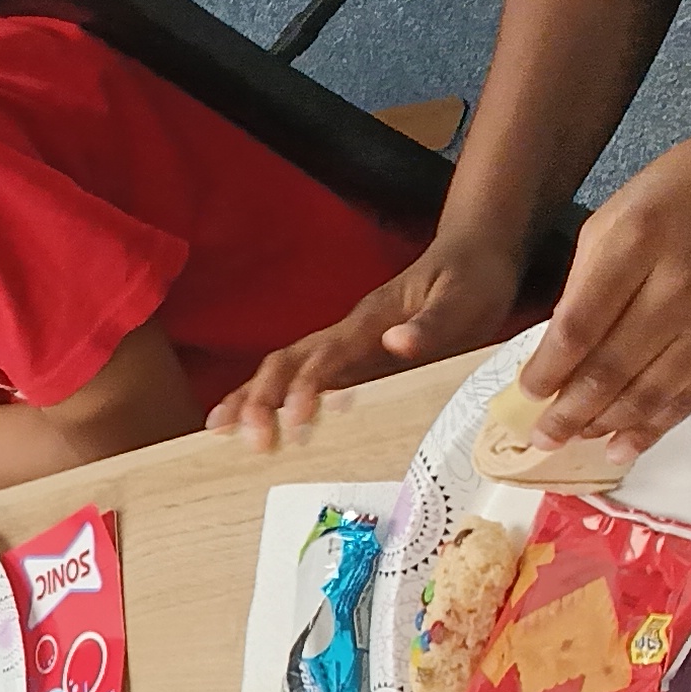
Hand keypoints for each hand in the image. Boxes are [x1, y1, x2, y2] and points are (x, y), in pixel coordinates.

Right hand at [209, 231, 525, 450]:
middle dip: (261, 397)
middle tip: (248, 439)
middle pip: (288, 361)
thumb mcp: (465, 301)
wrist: (472, 252)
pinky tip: (249, 419)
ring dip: (250, 396)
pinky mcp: (349, 355)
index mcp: (370, 321)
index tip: (296, 421)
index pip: (327, 357)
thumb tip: (395, 342)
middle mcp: (347, 332)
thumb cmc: (472, 279)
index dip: (308, 388)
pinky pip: (300, 377)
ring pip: (283, 368)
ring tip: (218, 430)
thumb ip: (431, 324)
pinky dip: (268, 397)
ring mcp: (344, 343)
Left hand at [515, 123, 690, 450]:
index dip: (546, 370)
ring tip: (573, 443)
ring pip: (649, 392)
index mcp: (638, 241)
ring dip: (605, 426)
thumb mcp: (624, 207)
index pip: (578, 326)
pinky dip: (655, 426)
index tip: (525, 393)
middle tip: (540, 438)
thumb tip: (561, 344)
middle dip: (568, 412)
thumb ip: (589, 273)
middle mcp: (679, 284)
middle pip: (610, 368)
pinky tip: (625, 443)